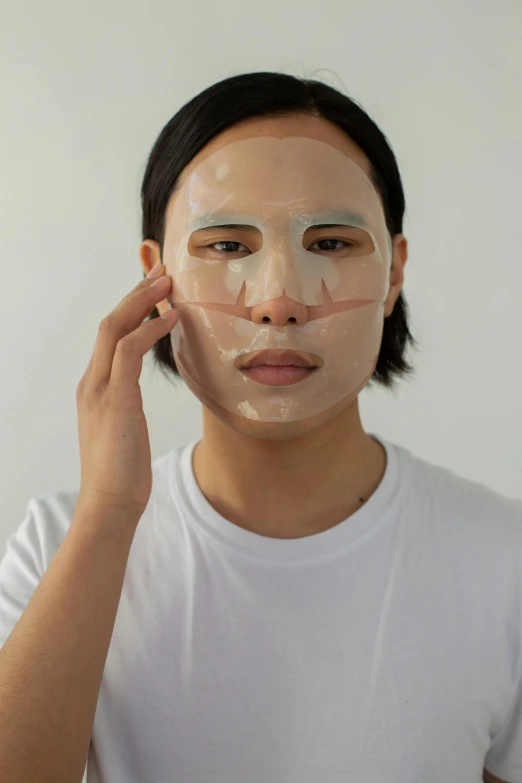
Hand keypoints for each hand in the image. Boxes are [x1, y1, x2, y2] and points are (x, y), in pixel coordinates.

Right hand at [74, 264, 177, 521]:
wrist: (109, 504)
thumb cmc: (123, 471)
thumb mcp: (124, 429)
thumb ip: (126, 403)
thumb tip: (137, 394)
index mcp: (94, 388)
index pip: (109, 335)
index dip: (131, 307)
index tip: (153, 288)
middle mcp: (92, 383)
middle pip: (110, 323)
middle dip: (136, 293)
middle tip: (162, 271)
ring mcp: (100, 391)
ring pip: (115, 330)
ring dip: (142, 302)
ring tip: (168, 283)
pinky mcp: (116, 401)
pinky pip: (129, 353)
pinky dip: (150, 331)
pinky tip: (171, 318)